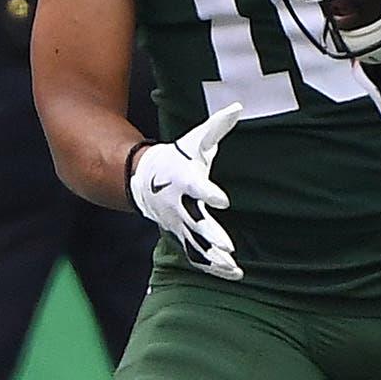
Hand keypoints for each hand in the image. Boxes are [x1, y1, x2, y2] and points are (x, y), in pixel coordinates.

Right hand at [129, 103, 242, 280]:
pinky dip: (213, 265)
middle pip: (195, 223)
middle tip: (227, 246)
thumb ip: (216, 126)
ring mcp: (178, 223)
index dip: (207, 193)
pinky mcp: (181, 235)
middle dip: (210, 235)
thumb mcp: (194, 141)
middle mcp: (179, 206)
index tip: (221, 199)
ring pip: (196, 245)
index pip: (195, 187)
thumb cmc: (175, 158)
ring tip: (233, 266)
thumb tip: (237, 106)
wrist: (142, 181)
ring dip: (213, 257)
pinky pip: (197, 254)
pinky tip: (233, 273)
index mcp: (183, 181)